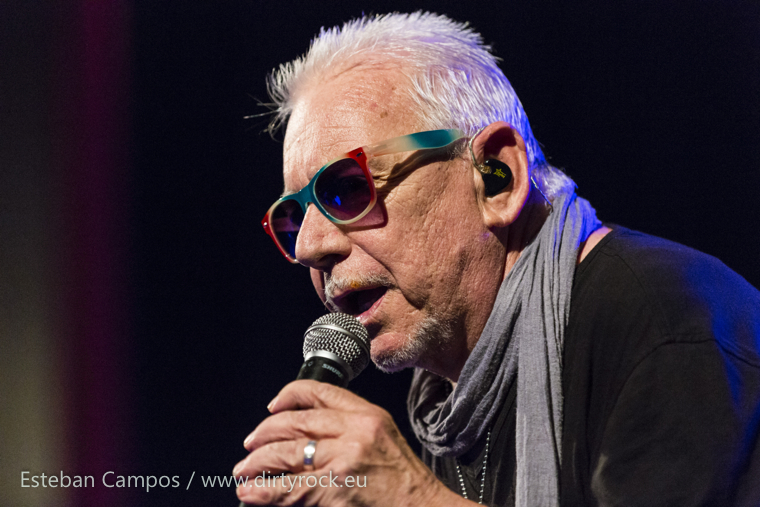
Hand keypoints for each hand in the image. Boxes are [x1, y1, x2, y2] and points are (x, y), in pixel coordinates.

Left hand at [233, 380, 466, 505]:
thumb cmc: (406, 485)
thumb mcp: (383, 441)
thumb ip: (349, 431)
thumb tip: (303, 436)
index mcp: (368, 415)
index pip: (319, 392)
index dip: (288, 396)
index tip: (272, 407)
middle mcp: (356, 430)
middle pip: (295, 421)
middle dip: (264, 433)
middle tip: (250, 445)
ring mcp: (345, 459)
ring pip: (286, 451)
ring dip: (257, 462)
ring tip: (244, 472)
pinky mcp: (336, 488)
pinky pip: (289, 488)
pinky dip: (264, 491)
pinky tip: (251, 493)